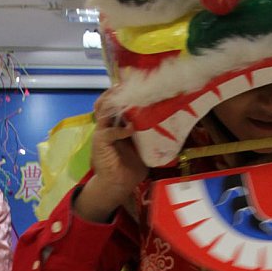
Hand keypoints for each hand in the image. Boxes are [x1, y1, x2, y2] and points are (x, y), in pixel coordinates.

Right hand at [74, 92, 146, 222]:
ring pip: (102, 109)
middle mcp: (107, 126)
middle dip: (116, 91)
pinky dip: (120, 129)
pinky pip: (109, 132)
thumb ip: (150, 135)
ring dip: (114, 102)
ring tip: (125, 96)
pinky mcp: (100, 142)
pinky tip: (131, 129)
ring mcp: (102, 132)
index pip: (116, 103)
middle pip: (106, 101)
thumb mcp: (144, 148)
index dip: (124, 93)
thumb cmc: (130, 169)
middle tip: (129, 84)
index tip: (138, 84)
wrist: (118, 185)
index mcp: (116, 125)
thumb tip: (171, 126)